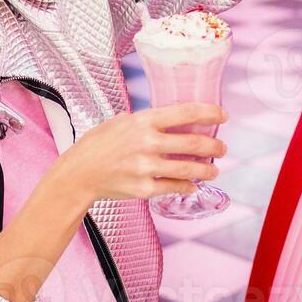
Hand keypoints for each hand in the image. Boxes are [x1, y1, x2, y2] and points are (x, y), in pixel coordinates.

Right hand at [50, 103, 228, 204]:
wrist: (79, 173)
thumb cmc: (97, 145)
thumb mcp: (119, 121)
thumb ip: (144, 120)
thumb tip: (169, 120)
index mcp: (143, 121)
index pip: (186, 113)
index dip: (210, 113)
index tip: (222, 116)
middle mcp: (147, 143)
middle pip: (194, 143)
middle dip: (214, 146)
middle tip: (222, 148)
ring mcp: (147, 167)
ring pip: (189, 169)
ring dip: (206, 170)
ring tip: (213, 170)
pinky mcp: (144, 188)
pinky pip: (174, 187)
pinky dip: (186, 186)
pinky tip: (191, 185)